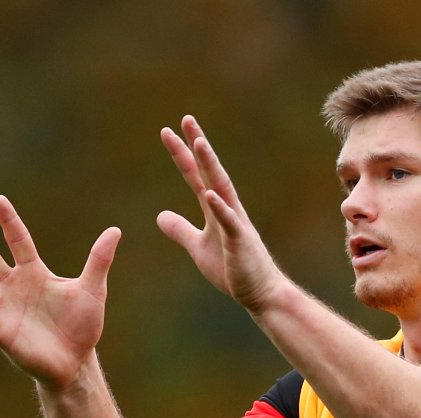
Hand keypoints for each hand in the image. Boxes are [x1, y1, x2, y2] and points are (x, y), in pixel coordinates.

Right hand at [0, 195, 121, 390]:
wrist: (75, 361)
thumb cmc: (81, 325)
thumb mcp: (92, 289)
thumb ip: (99, 260)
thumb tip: (115, 230)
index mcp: (34, 273)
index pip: (19, 241)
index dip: (10, 221)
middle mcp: (14, 287)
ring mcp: (5, 310)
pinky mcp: (2, 334)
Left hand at [156, 115, 286, 313]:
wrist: (260, 294)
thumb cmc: (232, 269)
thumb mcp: (198, 247)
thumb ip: (181, 230)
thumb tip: (160, 216)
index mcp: (216, 209)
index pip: (196, 176)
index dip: (183, 154)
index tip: (169, 131)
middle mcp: (227, 209)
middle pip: (210, 172)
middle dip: (198, 146)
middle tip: (186, 119)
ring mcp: (235, 224)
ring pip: (221, 188)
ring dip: (211, 166)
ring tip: (199, 143)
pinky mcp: (240, 243)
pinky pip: (229, 222)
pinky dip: (220, 208)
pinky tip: (209, 193)